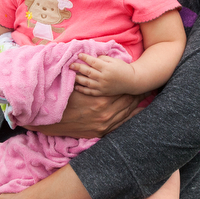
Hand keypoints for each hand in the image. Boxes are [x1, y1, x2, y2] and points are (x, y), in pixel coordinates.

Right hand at [27, 89, 142, 138]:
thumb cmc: (61, 99)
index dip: (133, 84)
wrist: (48, 120)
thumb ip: (90, 79)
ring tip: (147, 98)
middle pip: (128, 101)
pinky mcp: (100, 131)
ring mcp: (104, 124)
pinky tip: (137, 113)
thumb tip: (98, 67)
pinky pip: (120, 125)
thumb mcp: (76, 86)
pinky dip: (130, 118)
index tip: (142, 79)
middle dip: (138, 94)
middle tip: (150, 88)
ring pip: (127, 113)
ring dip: (137, 105)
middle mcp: (106, 113)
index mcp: (101, 100)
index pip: (123, 90)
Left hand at [71, 53, 136, 95]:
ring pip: (87, 82)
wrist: (131, 81)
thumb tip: (91, 56)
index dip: (85, 58)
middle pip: (88, 72)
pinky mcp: (102, 93)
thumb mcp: (114, 60)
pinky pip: (90, 92)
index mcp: (106, 67)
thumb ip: (103, 58)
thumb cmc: (122, 68)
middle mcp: (103, 77)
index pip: (93, 61)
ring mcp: (102, 86)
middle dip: (78, 67)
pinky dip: (82, 89)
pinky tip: (76, 86)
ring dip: (77, 78)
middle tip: (70, 64)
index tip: (78, 55)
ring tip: (71, 75)